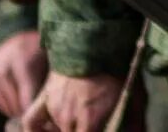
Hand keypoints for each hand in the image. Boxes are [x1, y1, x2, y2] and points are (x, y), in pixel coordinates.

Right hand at [0, 30, 47, 117]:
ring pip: (7, 107)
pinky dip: (9, 105)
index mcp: (23, 68)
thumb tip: (56, 104)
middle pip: (16, 107)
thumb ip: (49, 81)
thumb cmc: (36, 47)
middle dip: (28, 112)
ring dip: (18, 110)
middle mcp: (3, 74)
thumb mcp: (48, 59)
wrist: (12, 33)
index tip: (45, 117)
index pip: (27, 101)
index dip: (36, 112)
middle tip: (39, 113)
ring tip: (30, 107)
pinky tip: (19, 101)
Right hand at [22, 71, 137, 131]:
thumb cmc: (116, 70)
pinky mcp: (43, 98)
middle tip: (90, 124)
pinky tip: (48, 129)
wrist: (93, 43)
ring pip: (58, 130)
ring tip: (80, 121)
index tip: (98, 130)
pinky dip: (37, 130)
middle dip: (83, 129)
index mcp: (90, 120)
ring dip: (66, 128)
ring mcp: (54, 109)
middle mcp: (68, 118)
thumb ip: (136, 122)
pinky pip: (31, 122)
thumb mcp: (133, 95)